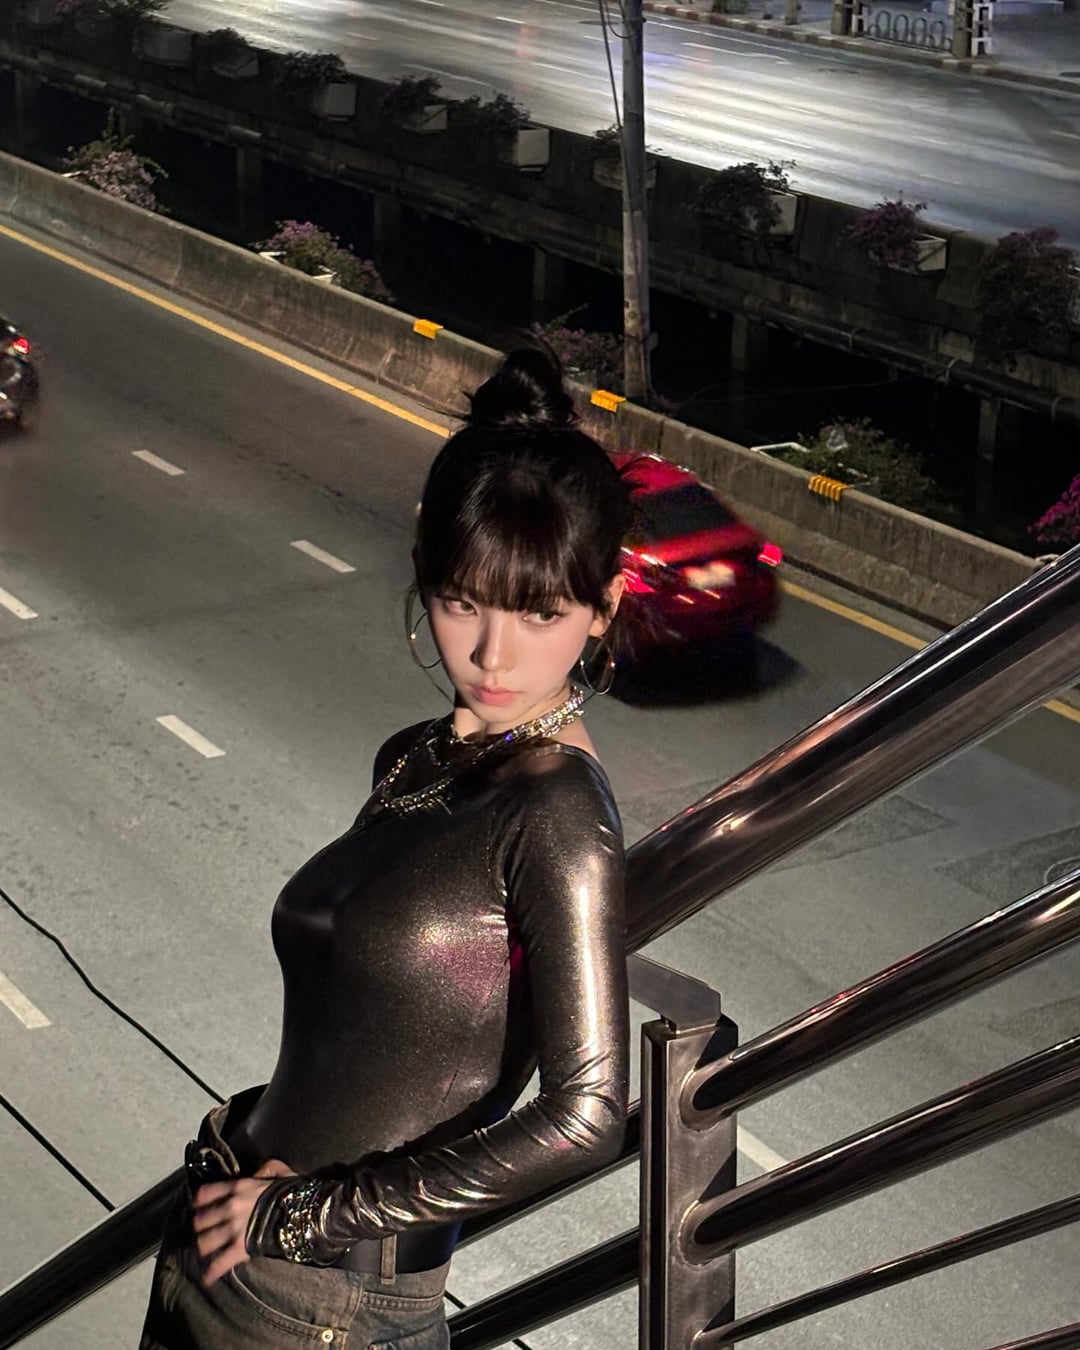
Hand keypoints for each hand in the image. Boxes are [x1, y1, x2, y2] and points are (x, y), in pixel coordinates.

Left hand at [192, 1158, 294, 1284]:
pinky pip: (219, 1263)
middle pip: (201, 1220)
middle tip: (203, 1231)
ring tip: (205, 1251)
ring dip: (204, 1247)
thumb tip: (257, 1174)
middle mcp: (230, 1207)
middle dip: (201, 1226)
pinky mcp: (240, 1248)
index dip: (199, 1201)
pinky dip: (212, 1272)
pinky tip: (207, 1278)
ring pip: (205, 1242)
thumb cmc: (292, 1190)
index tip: (197, 1206)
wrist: (303, 1211)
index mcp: (238, 1187)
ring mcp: (234, 1229)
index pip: (207, 1193)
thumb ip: (265, 1169)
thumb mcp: (279, 1170)